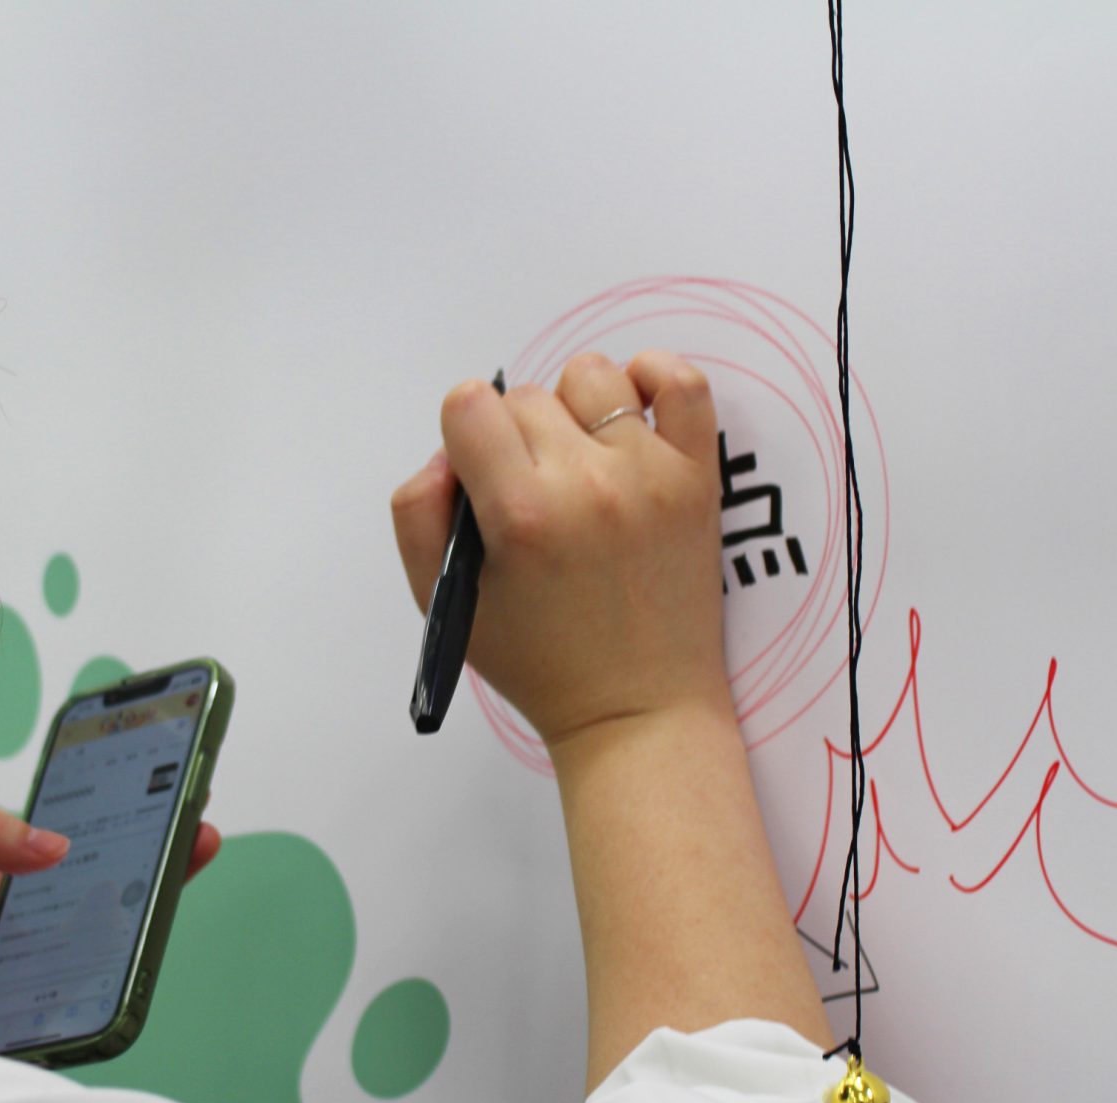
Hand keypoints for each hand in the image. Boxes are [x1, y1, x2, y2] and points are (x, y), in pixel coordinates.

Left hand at [0, 808, 221, 1026]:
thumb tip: (56, 840)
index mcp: (6, 881)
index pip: (81, 846)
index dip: (127, 825)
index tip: (170, 800)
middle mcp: (27, 929)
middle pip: (107, 897)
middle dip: (155, 868)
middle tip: (196, 838)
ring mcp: (31, 978)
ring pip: (102, 952)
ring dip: (139, 928)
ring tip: (168, 894)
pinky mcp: (27, 1025)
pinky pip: (77, 1010)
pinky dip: (106, 995)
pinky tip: (130, 972)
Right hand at [391, 351, 729, 752]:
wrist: (638, 710)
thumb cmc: (540, 661)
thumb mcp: (448, 602)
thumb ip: (417, 516)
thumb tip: (446, 454)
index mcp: (520, 513)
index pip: (469, 404)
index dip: (464, 437)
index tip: (481, 477)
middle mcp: (587, 483)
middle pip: (524, 397)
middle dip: (514, 439)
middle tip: (532, 498)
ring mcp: (651, 475)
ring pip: (591, 377)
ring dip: (573, 408)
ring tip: (580, 463)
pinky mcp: (699, 478)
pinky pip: (683, 382)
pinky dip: (653, 377)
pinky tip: (632, 414)